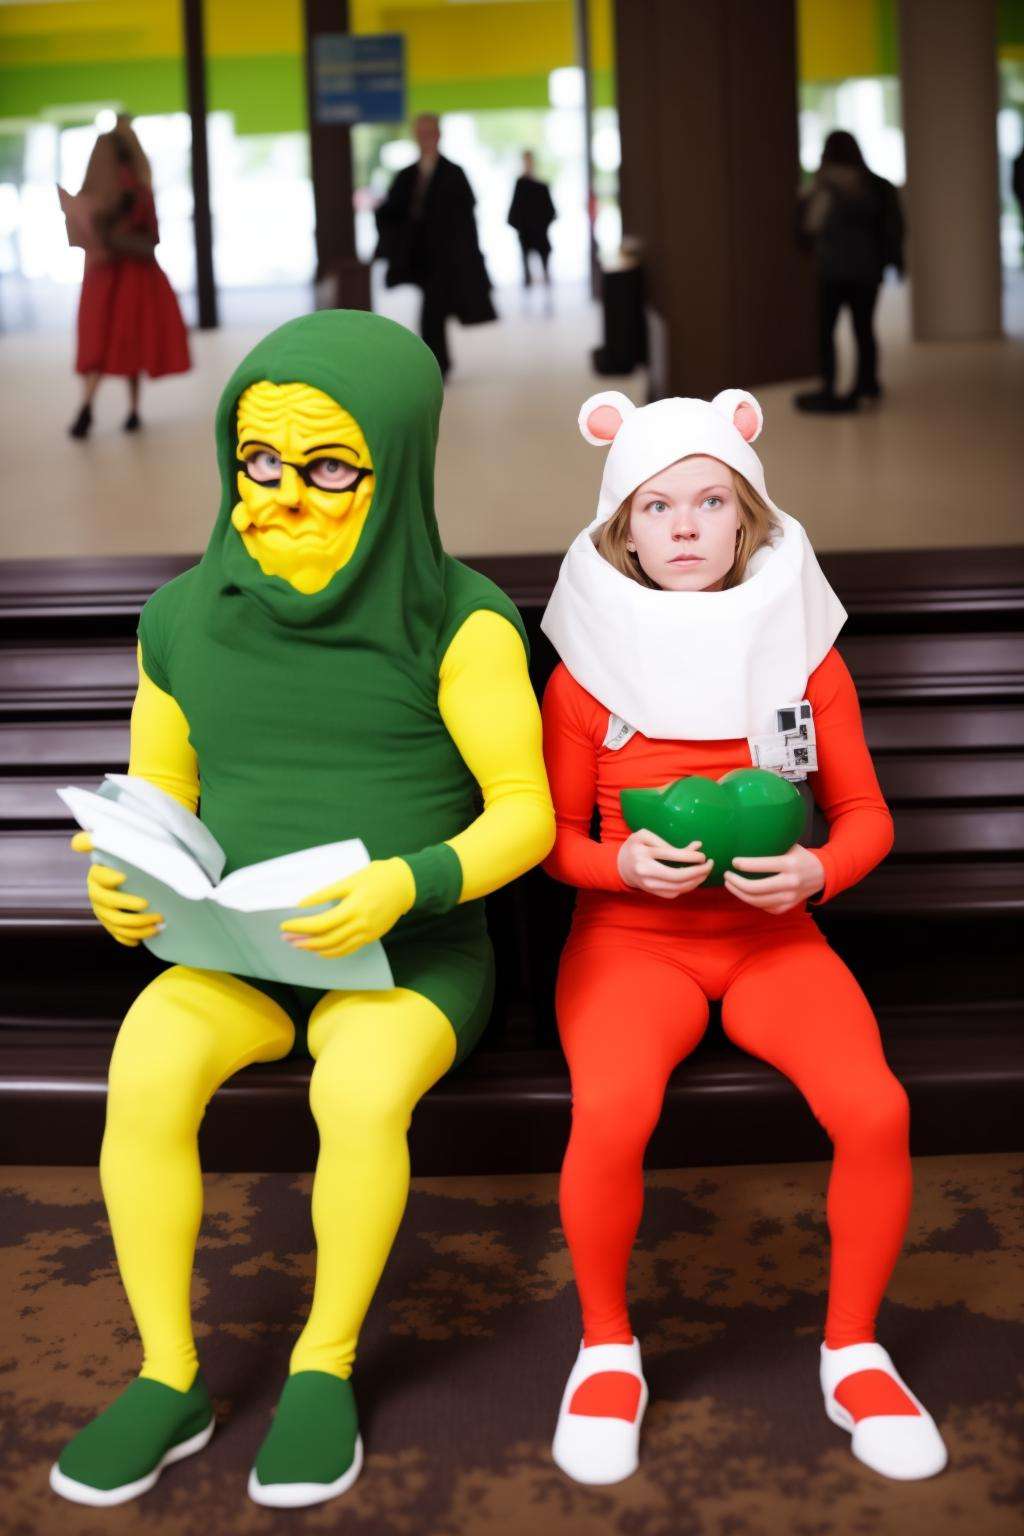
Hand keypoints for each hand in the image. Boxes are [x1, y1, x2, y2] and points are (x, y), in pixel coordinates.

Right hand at [70, 830, 162, 946]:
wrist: (138, 878)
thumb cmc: (133, 861)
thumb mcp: (126, 848)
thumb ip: (104, 840)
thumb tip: (79, 841)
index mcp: (98, 875)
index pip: (99, 876)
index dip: (109, 877)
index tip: (124, 877)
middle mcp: (96, 893)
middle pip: (108, 904)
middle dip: (130, 907)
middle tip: (152, 908)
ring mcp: (102, 911)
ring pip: (115, 922)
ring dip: (136, 927)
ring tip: (157, 925)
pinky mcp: (110, 924)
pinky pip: (117, 935)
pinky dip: (129, 939)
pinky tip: (142, 939)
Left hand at [280, 857, 415, 958]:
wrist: (405, 884)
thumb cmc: (377, 876)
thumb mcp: (350, 880)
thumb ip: (326, 893)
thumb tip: (303, 904)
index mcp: (353, 908)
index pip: (321, 923)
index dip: (301, 926)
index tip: (285, 925)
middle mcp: (360, 924)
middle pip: (326, 939)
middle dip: (303, 940)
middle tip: (286, 938)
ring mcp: (366, 933)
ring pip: (336, 948)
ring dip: (314, 949)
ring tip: (298, 945)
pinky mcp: (371, 936)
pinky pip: (348, 949)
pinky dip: (331, 953)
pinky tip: (320, 950)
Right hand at [617, 830, 713, 899]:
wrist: (620, 866)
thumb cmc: (635, 847)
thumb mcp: (644, 836)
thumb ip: (668, 840)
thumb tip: (697, 846)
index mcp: (643, 853)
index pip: (671, 855)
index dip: (691, 856)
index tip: (702, 855)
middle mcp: (645, 871)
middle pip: (677, 876)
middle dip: (698, 871)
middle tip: (710, 864)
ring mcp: (649, 885)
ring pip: (678, 887)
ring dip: (697, 881)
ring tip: (706, 871)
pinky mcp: (654, 892)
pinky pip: (675, 892)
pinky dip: (689, 886)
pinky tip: (695, 878)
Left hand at [723, 844, 824, 914]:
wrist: (822, 875)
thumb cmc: (800, 857)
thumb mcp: (790, 846)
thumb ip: (772, 845)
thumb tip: (746, 837)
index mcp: (790, 864)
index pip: (762, 866)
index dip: (744, 865)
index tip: (733, 862)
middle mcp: (790, 883)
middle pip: (756, 888)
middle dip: (736, 882)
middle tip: (727, 875)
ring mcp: (789, 898)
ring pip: (757, 901)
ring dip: (738, 893)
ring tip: (730, 884)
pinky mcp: (787, 907)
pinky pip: (764, 907)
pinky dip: (751, 900)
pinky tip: (743, 893)